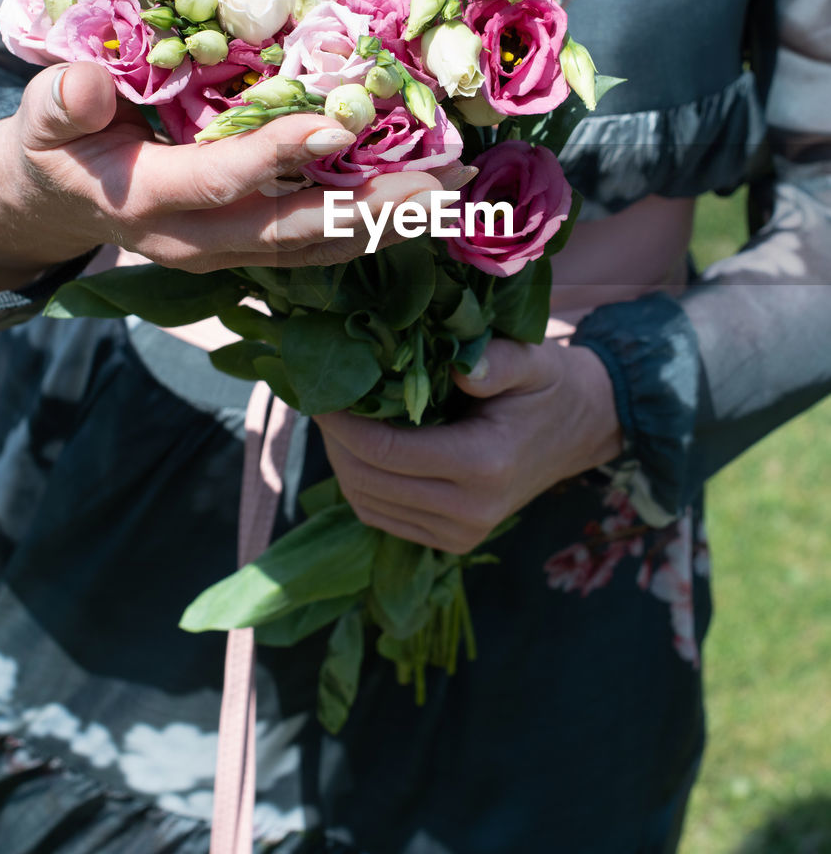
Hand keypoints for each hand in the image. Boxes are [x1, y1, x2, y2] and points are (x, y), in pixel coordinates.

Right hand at [0, 61, 447, 290]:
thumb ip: (62, 104)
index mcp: (150, 202)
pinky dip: (369, 228)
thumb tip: (89, 84)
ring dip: (387, 224)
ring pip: (316, 248)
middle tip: (442, 183)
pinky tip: (416, 206)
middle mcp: (198, 241)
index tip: (335, 125)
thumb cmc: (59, 150)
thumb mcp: (44, 123)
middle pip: (294, 232)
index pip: (220, 181)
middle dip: (372, 210)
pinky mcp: (249, 248)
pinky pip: (316, 247)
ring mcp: (228, 252)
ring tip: (451, 194)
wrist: (63, 203)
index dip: (274, 156)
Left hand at [316, 336, 622, 553]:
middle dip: (335, 442)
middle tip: (322, 400)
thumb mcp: (530, 360)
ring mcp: (462, 533)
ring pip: (369, 504)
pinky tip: (361, 448)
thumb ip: (496, 362)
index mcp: (483, 465)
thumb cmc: (548, 386)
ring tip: (337, 421)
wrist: (579, 429)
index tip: (321, 392)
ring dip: (343, 463)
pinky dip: (362, 485)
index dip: (342, 424)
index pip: (386, 452)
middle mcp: (470, 510)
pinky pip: (384, 518)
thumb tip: (461, 369)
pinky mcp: (455, 541)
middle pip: (369, 481)